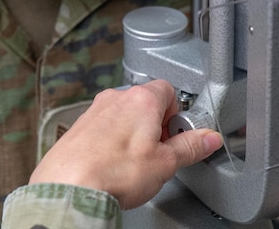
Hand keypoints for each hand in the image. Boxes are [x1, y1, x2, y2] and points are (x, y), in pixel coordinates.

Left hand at [30, 80, 222, 208]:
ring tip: (134, 164)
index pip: (170, 90)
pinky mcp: (78, 127)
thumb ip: (191, 147)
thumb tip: (208, 139)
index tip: (177, 136)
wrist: (69, 187)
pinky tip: (113, 166)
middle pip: (146, 103)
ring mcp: (94, 111)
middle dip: (156, 127)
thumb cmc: (112, 172)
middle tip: (158, 154)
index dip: (177, 115)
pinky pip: (103, 129)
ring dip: (133, 135)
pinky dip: (111, 143)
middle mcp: (116, 98)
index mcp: (142, 99)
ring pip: (123, 116)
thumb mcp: (165, 164)